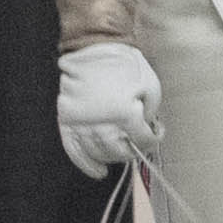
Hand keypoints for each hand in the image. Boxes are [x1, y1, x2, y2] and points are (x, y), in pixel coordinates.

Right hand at [53, 39, 158, 176]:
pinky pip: (73, 149)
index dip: (154, 139)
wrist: (95, 50)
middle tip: (137, 143)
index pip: (143, 142)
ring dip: (112, 158)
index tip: (156, 132)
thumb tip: (145, 131)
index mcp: (125, 114)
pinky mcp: (66, 120)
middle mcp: (102, 122)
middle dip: (133, 150)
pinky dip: (84, 163)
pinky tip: (97, 172)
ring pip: (98, 154)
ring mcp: (81, 122)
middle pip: (120, 152)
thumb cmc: (127, 67)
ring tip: (119, 155)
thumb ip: (149, 115)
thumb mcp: (151, 89)